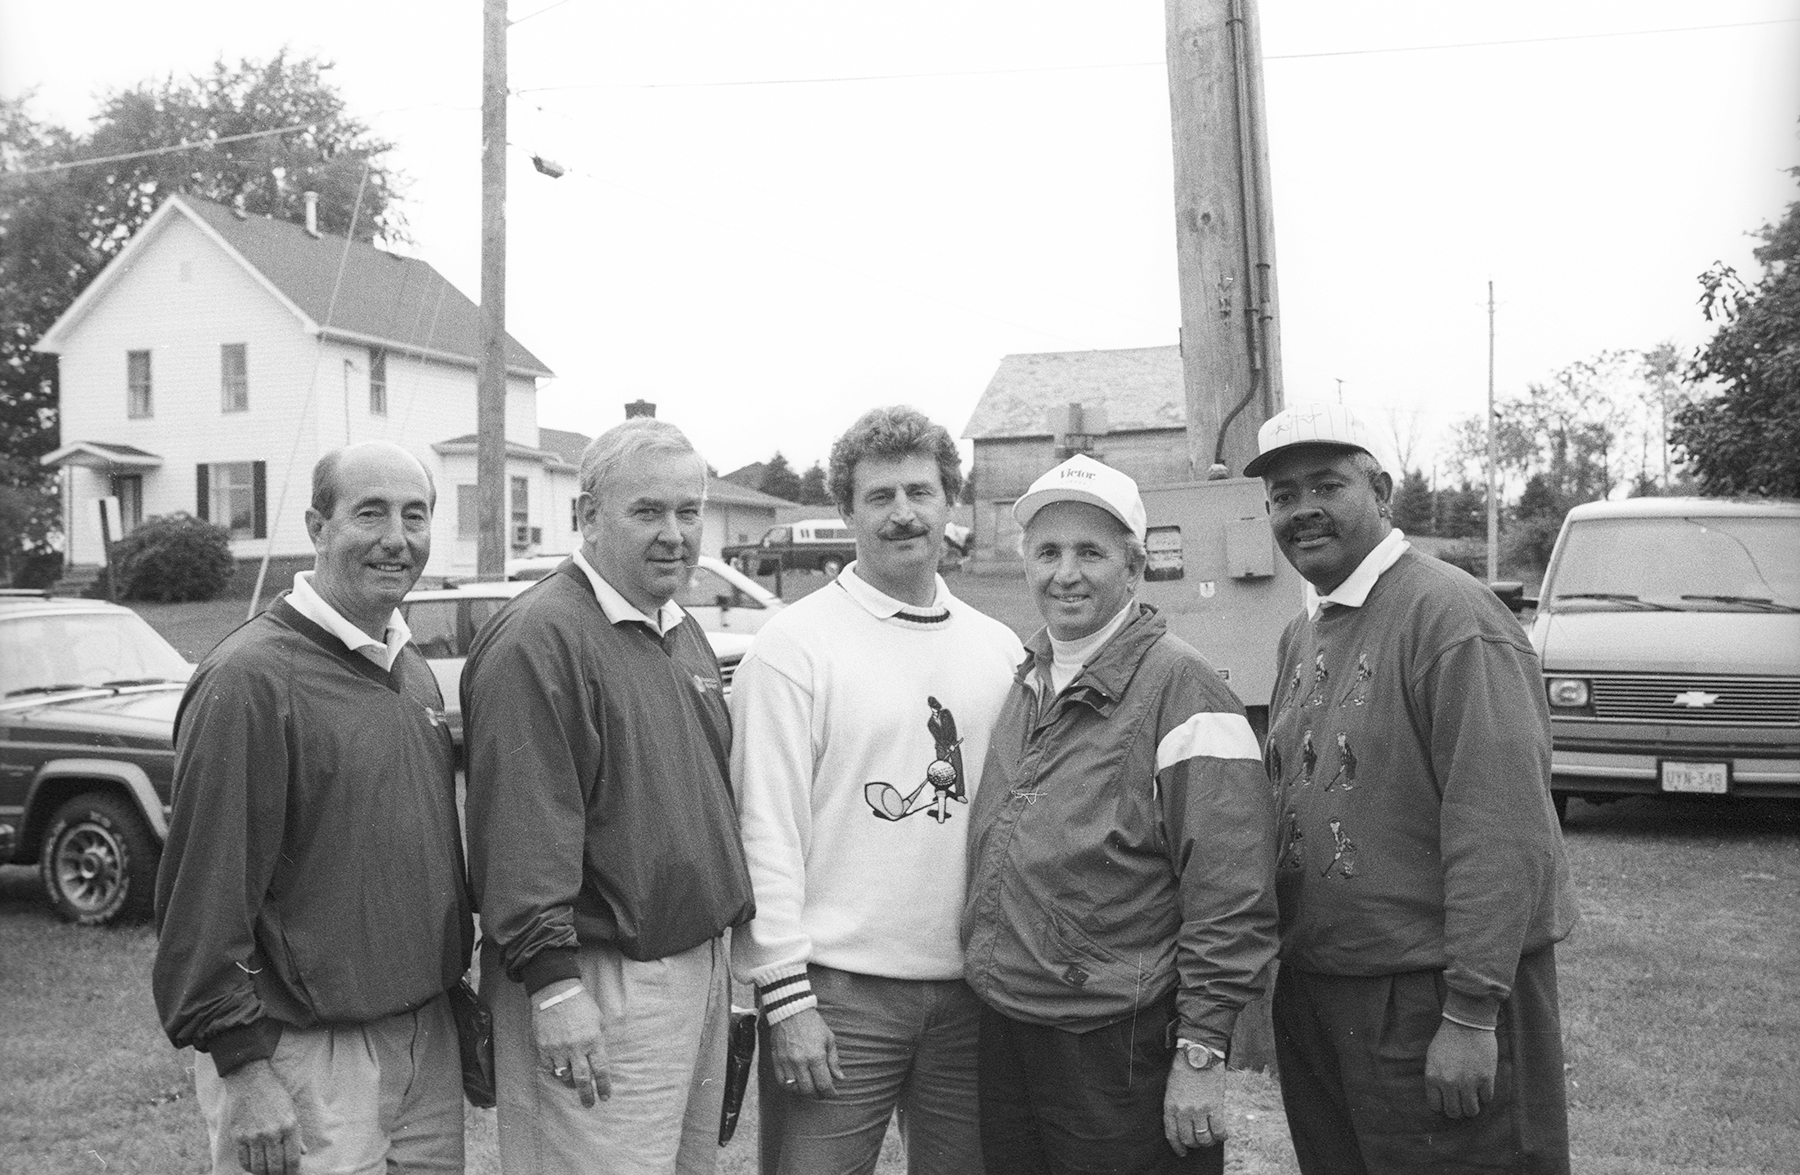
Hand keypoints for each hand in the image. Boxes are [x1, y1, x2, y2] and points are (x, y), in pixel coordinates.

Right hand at [218, 1059, 302, 1174]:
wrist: (250, 1079)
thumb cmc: (274, 1093)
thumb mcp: (292, 1110)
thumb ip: (297, 1134)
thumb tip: (302, 1153)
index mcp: (289, 1125)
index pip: (293, 1159)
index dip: (293, 1171)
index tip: (292, 1174)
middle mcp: (272, 1132)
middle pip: (275, 1168)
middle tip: (279, 1174)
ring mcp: (254, 1135)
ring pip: (258, 1168)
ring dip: (263, 1173)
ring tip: (266, 1171)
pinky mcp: (238, 1136)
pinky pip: (244, 1160)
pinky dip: (249, 1167)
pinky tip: (254, 1165)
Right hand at [532, 981, 608, 1105]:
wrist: (556, 992)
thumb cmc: (581, 1005)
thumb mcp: (598, 1020)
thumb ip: (599, 1040)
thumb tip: (598, 1060)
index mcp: (593, 1040)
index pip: (601, 1070)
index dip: (603, 1086)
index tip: (605, 1097)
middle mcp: (576, 1047)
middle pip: (583, 1079)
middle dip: (587, 1095)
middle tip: (589, 1104)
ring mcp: (558, 1048)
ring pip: (564, 1076)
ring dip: (570, 1083)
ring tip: (573, 1085)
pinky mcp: (543, 1047)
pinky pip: (549, 1068)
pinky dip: (555, 1072)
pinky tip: (559, 1072)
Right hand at [768, 1008, 844, 1097]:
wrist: (790, 1010)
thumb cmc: (812, 1024)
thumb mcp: (829, 1039)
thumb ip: (834, 1061)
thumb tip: (840, 1078)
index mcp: (816, 1056)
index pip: (824, 1084)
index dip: (830, 1093)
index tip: (834, 1094)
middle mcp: (800, 1062)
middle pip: (809, 1090)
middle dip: (818, 1095)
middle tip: (823, 1093)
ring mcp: (786, 1062)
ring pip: (794, 1089)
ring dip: (803, 1092)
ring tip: (810, 1088)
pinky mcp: (776, 1060)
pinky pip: (781, 1082)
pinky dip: (789, 1087)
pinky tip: (796, 1084)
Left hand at [1164, 1060, 1227, 1155]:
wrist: (1199, 1053)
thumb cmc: (1183, 1068)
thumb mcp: (1171, 1088)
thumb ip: (1175, 1106)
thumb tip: (1182, 1123)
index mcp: (1170, 1106)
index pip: (1172, 1135)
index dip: (1177, 1147)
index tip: (1182, 1152)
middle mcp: (1184, 1111)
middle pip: (1189, 1139)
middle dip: (1193, 1144)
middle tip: (1198, 1142)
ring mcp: (1200, 1110)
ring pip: (1204, 1138)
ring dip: (1207, 1142)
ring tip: (1209, 1138)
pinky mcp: (1215, 1106)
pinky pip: (1219, 1130)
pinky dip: (1221, 1136)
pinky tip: (1222, 1134)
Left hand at [1425, 1019, 1496, 1118]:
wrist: (1466, 1023)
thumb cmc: (1448, 1039)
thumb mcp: (1432, 1058)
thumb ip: (1435, 1078)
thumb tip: (1440, 1097)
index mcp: (1433, 1077)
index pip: (1436, 1106)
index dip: (1442, 1104)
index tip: (1448, 1100)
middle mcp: (1449, 1083)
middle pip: (1454, 1112)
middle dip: (1458, 1109)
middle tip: (1462, 1101)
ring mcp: (1468, 1082)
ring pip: (1471, 1111)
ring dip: (1472, 1106)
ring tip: (1473, 1098)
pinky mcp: (1486, 1078)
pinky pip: (1486, 1099)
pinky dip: (1485, 1095)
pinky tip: (1482, 1086)